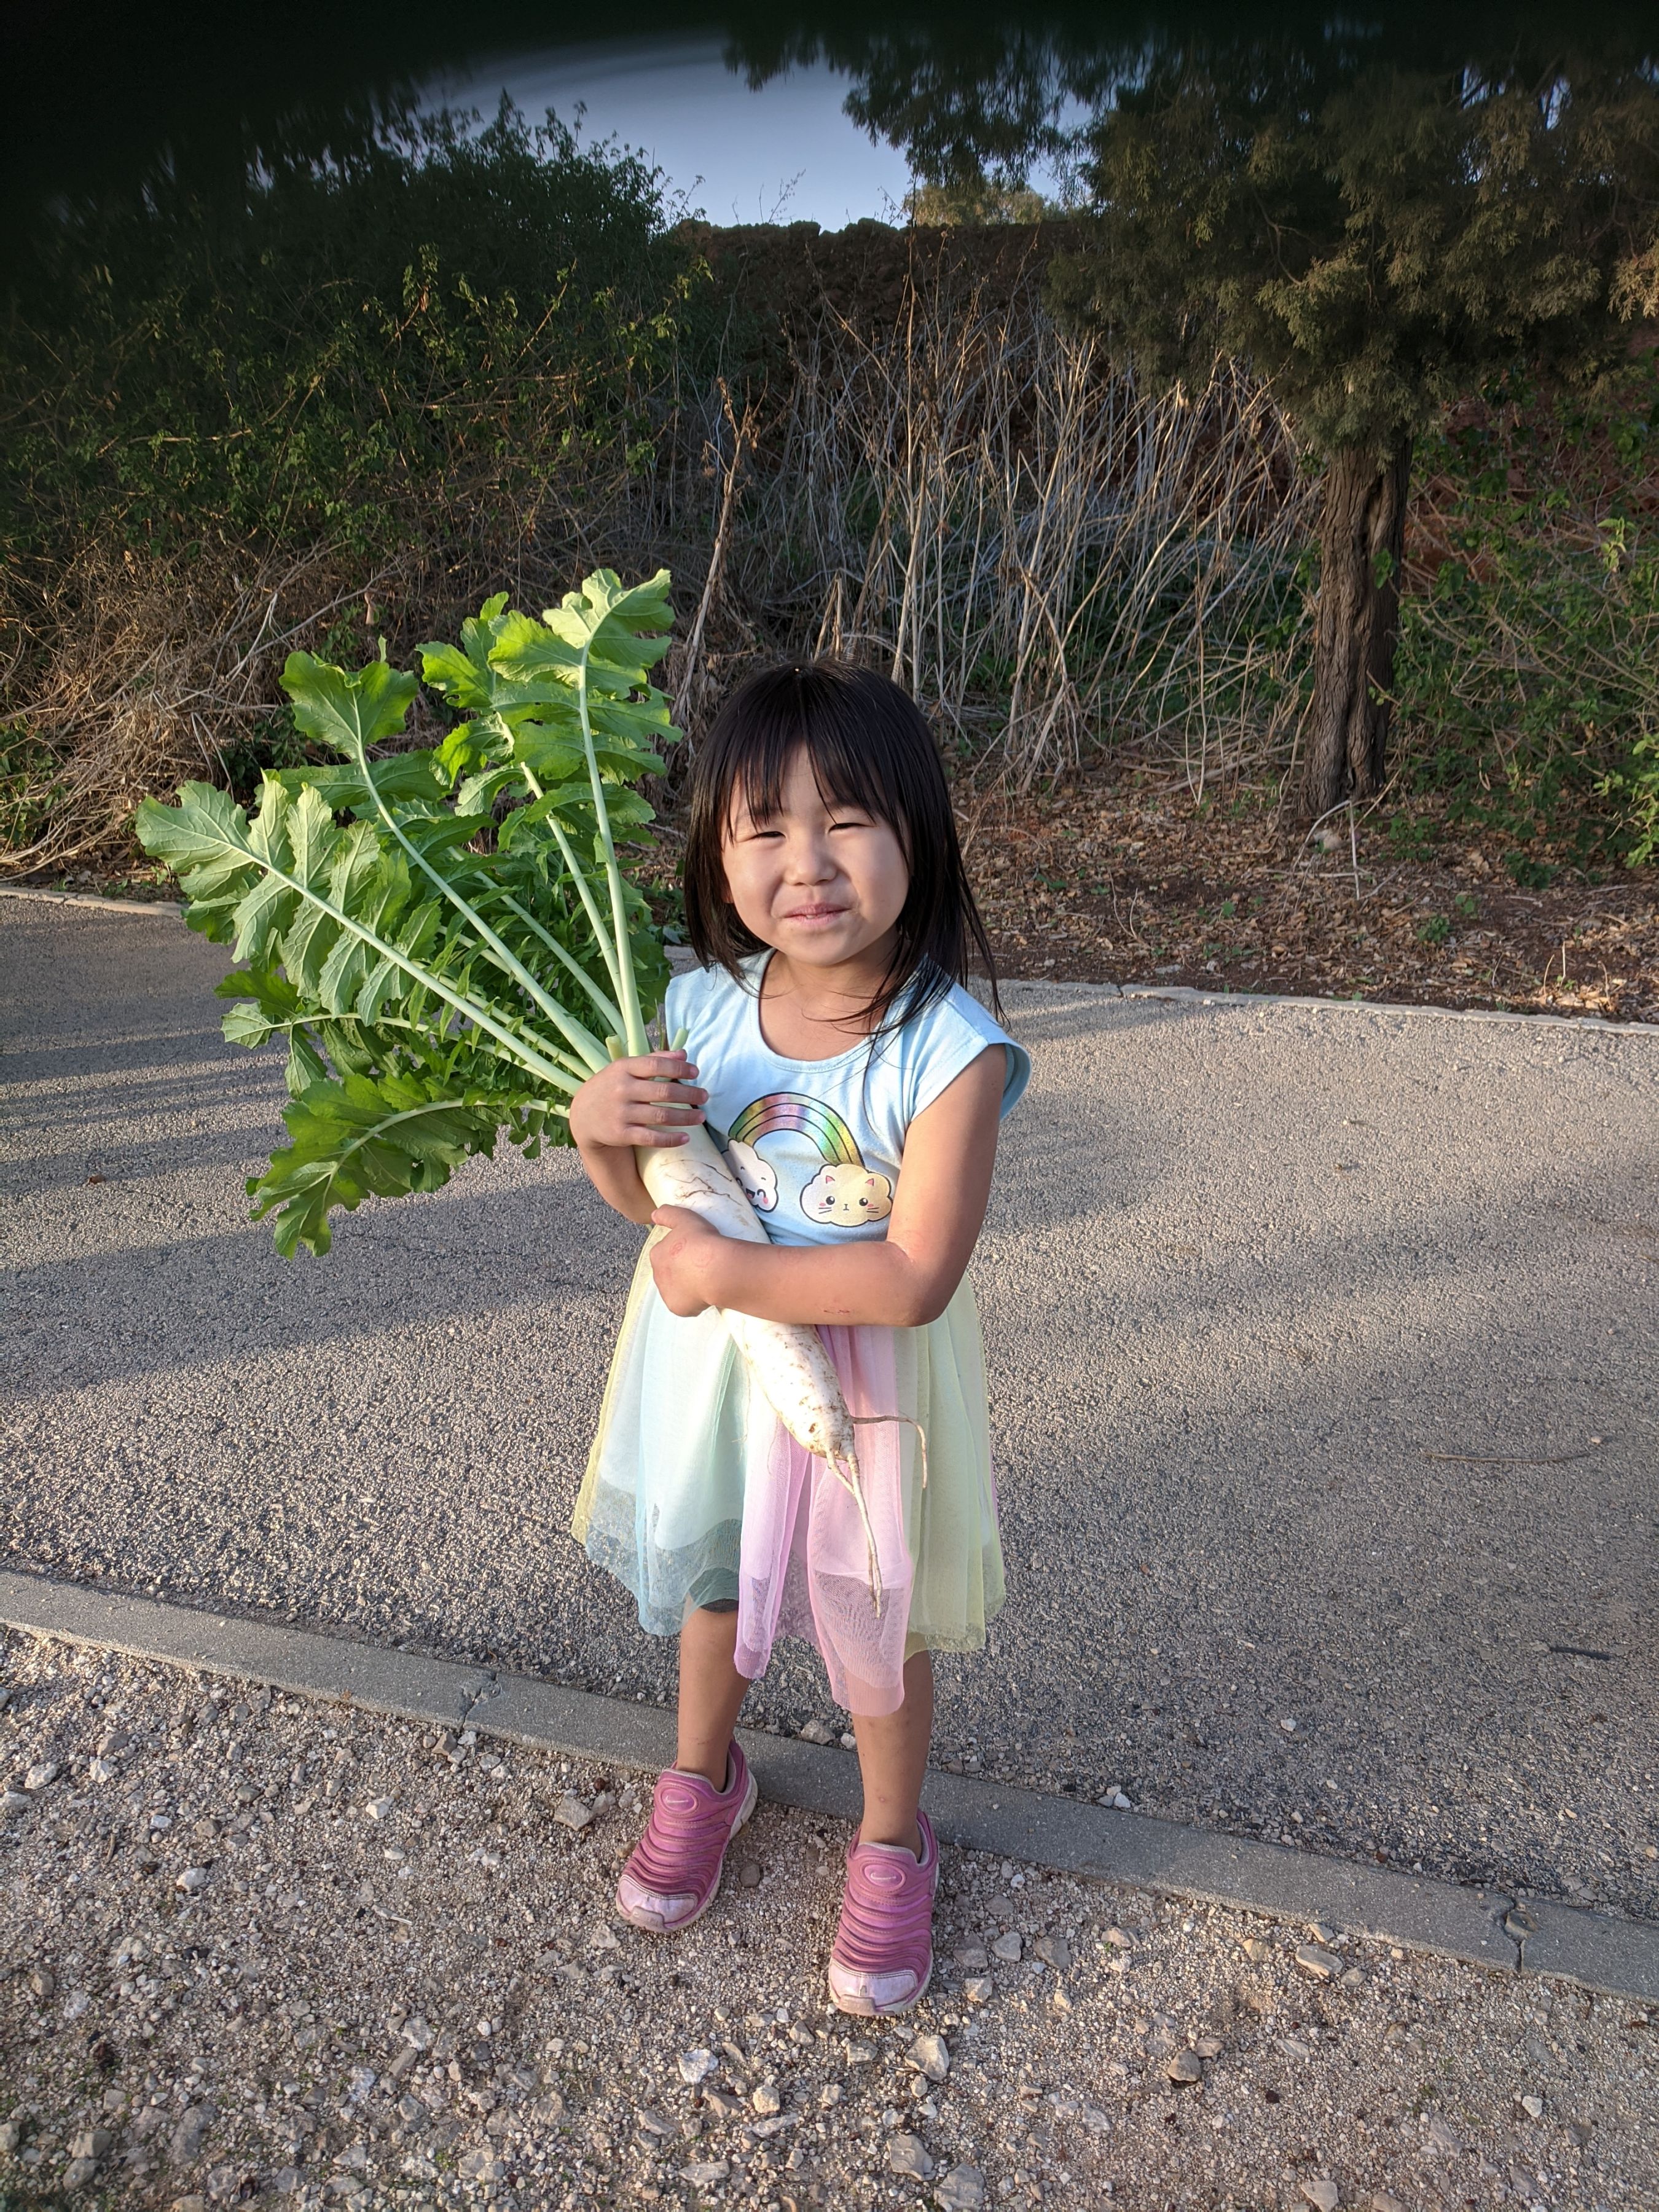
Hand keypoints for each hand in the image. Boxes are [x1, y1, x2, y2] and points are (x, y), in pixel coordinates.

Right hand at [568, 1050, 706, 1150]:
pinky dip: (670, 1139)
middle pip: (663, 1091)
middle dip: (689, 1094)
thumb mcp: (626, 1069)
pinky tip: (685, 1137)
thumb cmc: (611, 1087)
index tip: (696, 1072)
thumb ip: (655, 1059)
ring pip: (661, 1115)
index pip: (656, 1065)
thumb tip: (683, 1054)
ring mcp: (621, 1113)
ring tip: (701, 1117)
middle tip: (705, 1096)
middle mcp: (622, 1089)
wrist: (583, 1116)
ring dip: (686, 1117)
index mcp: (623, 1068)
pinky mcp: (621, 1134)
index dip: (679, 1068)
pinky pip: (651, 1138)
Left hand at [648, 1203, 725, 1316]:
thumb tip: (653, 1214)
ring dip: (686, 1286)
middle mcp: (657, 1275)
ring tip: (705, 1279)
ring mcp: (666, 1293)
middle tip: (701, 1266)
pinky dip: (693, 1301)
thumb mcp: (684, 1218)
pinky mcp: (677, 1308)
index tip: (695, 1251)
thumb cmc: (702, 1242)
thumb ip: (667, 1214)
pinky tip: (705, 1293)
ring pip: (676, 1289)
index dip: (681, 1252)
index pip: (666, 1253)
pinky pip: (684, 1305)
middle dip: (682, 1270)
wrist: (716, 1269)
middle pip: (670, 1272)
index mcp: (657, 1254)